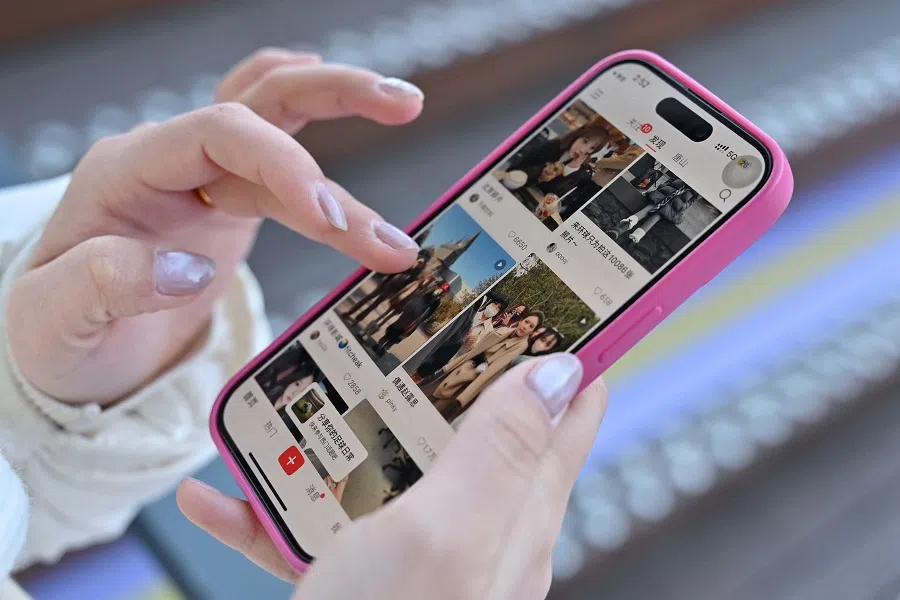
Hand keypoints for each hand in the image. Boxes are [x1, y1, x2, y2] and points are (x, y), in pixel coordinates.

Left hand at [6, 49, 424, 403]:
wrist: (73, 346)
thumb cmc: (56, 330)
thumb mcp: (53, 319)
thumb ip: (104, 285)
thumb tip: (185, 267)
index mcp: (125, 173)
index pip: (219, 136)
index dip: (283, 164)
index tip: (328, 214)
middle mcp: (168, 161)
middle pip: (258, 99)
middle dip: (335, 99)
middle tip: (403, 106)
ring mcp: (201, 177)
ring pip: (278, 116)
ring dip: (345, 111)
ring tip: (408, 109)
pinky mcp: (229, 200)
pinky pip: (279, 149)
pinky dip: (319, 126)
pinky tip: (356, 108)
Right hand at [177, 355, 606, 597]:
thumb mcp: (445, 533)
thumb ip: (501, 452)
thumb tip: (557, 372)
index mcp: (515, 517)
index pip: (567, 412)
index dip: (569, 346)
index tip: (553, 287)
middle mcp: (477, 534)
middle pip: (472, 426)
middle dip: (442, 369)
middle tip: (410, 314)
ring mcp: (418, 558)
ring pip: (390, 466)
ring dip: (346, 429)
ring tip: (303, 392)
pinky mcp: (363, 582)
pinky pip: (323, 526)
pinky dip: (279, 506)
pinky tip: (229, 493)